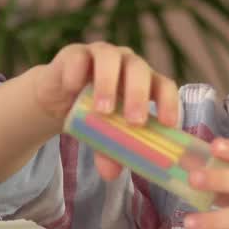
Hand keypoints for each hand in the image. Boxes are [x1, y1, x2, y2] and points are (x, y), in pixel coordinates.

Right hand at [33, 42, 179, 180]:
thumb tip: (111, 174)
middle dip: (138, 95)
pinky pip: (79, 57)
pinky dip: (78, 71)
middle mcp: (126, 64)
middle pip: (139, 70)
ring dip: (108, 83)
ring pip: (110, 58)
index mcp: (144, 82)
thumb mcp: (103, 135)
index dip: (169, 102)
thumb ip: (109, 150)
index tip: (168, 124)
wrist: (58, 99)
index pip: (164, 86)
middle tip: (134, 122)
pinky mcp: (75, 54)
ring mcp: (101, 55)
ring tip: (102, 110)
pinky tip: (73, 88)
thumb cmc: (93, 114)